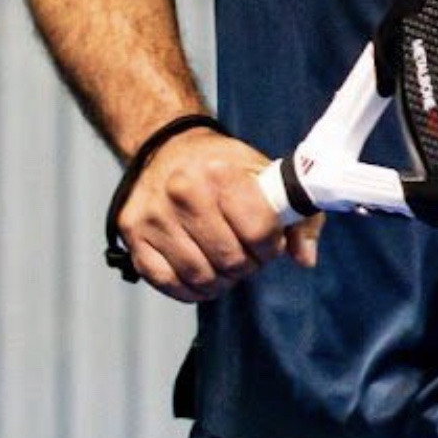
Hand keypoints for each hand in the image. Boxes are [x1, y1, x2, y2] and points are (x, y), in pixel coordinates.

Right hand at [116, 128, 324, 301]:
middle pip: (230, 260)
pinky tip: (201, 276)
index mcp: (220, 171)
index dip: (270, 245)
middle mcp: (183, 191)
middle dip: (246, 266)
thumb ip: (296, 217)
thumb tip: (304, 259)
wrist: (167, 148)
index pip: (260, 231)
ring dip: (220, 281)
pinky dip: (190, 290)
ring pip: (200, 276)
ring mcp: (154, 215)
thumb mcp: (265, 175)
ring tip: (225, 265)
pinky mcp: (133, 234)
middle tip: (246, 255)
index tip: (268, 241)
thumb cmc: (224, 166)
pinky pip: (167, 283)